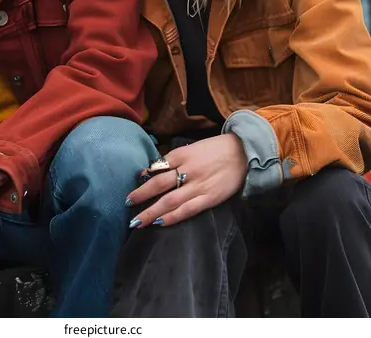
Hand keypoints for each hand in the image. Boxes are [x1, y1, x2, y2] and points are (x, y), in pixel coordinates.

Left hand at [126, 134, 247, 227]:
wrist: (243, 153)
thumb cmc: (215, 149)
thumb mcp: (193, 148)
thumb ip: (175, 158)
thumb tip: (154, 169)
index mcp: (182, 153)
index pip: (158, 166)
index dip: (145, 176)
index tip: (134, 184)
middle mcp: (188, 170)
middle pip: (159, 184)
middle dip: (141, 195)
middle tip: (126, 203)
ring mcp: (198, 185)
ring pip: (169, 201)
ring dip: (151, 212)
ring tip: (136, 222)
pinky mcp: (209, 198)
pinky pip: (187, 210)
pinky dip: (172, 217)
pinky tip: (159, 223)